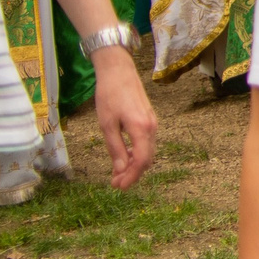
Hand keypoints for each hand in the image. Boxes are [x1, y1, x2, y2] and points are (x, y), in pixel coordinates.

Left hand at [91, 45, 159, 188]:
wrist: (118, 71)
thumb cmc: (109, 95)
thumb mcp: (107, 124)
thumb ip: (115, 148)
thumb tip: (121, 170)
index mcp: (141, 129)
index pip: (141, 160)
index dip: (131, 177)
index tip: (118, 187)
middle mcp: (151, 127)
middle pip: (147, 158)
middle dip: (132, 174)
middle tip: (115, 184)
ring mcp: (152, 123)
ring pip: (147, 151)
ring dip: (134, 165)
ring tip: (118, 174)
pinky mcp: (149, 119)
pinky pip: (146, 142)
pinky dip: (137, 154)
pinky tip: (125, 157)